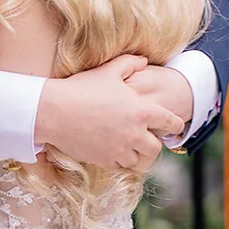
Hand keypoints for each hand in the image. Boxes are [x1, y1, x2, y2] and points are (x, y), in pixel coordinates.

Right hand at [35, 55, 185, 172]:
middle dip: (153, 144)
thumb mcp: (108, 71)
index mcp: (141, 111)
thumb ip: (130, 64)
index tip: (174, 126)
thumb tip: (144, 61)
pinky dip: (119, 161)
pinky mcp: (104, 160)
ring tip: (129, 147)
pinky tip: (113, 152)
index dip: (175, 124)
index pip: (170, 122)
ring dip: (136, 155)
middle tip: (147, 139)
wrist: (53, 112)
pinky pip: (120, 167)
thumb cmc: (80, 89)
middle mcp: (134, 133)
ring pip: (138, 161)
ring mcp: (120, 149)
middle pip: (155, 148)